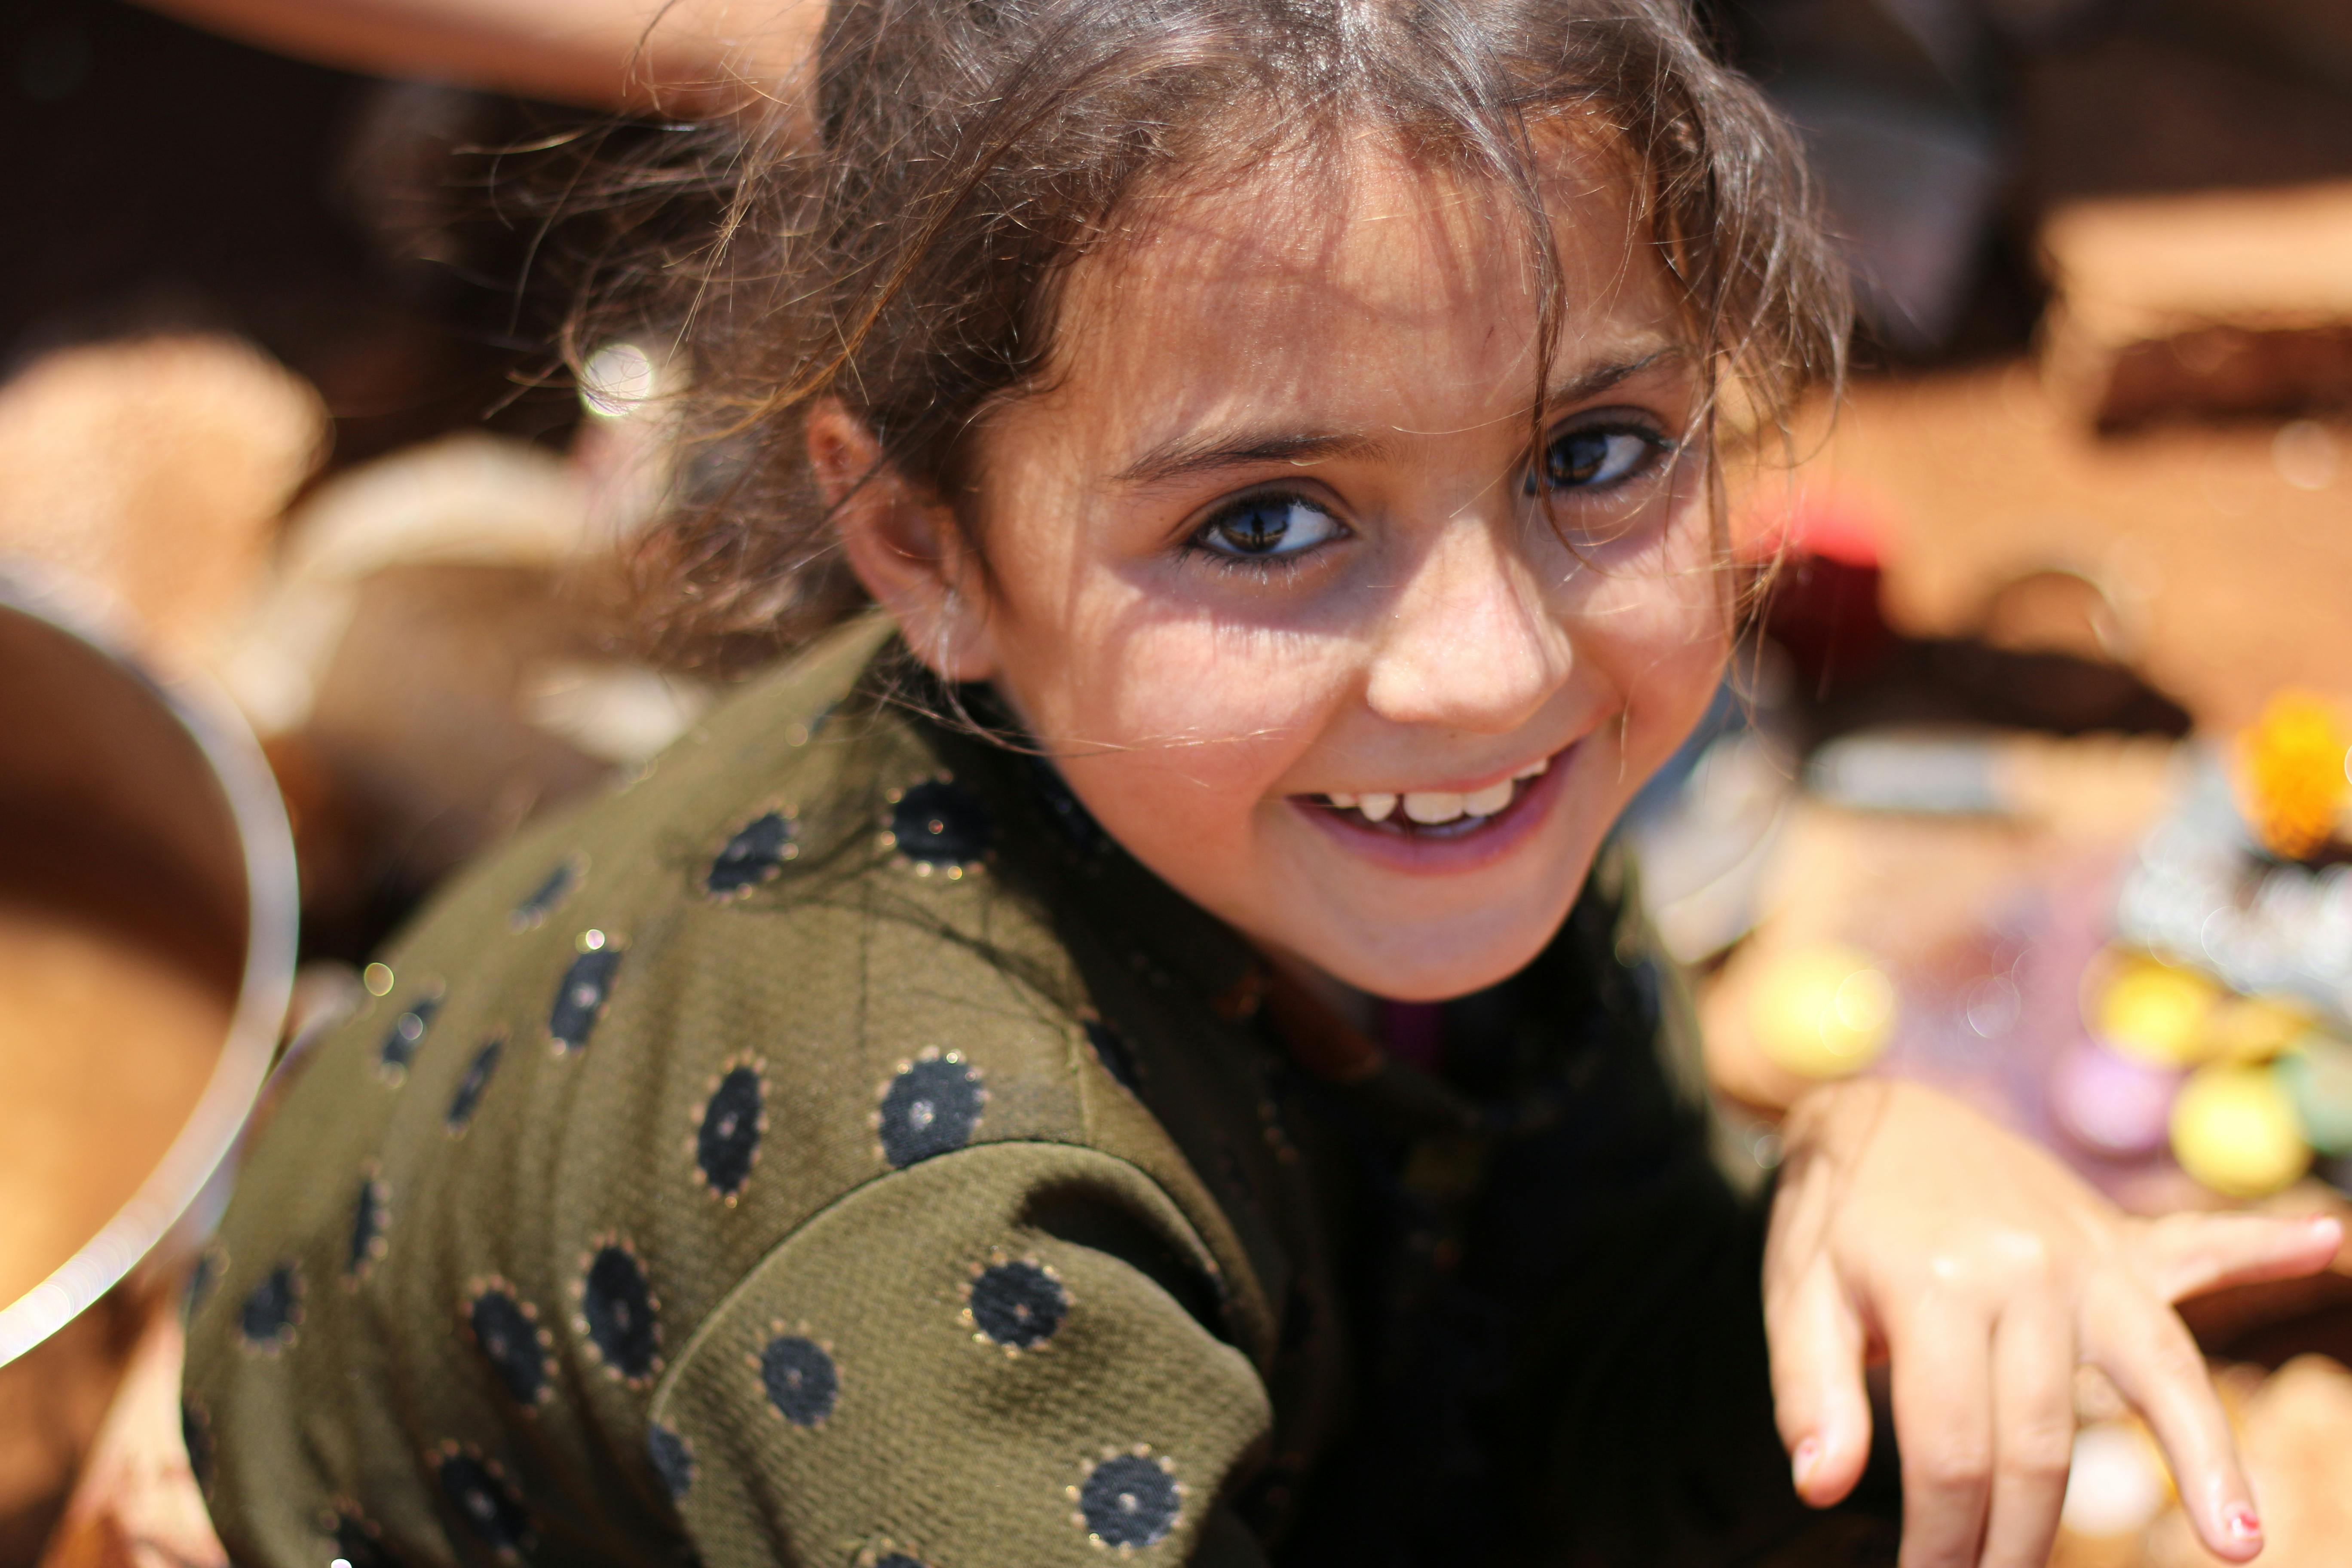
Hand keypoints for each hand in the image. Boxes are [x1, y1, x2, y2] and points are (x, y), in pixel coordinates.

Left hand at [1764, 1078, 2342, 1567]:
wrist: (1872, 1108)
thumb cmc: (1833, 1215)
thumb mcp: (1793, 1293)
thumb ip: (1810, 1390)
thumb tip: (1821, 1487)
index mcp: (1937, 1289)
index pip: (1952, 1449)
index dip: (1941, 1532)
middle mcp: (2025, 1271)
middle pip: (2041, 1440)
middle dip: (2020, 1537)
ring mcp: (2083, 1253)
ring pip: (2155, 1371)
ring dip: (2201, 1458)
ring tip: (2238, 1545)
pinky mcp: (2117, 1239)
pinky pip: (2199, 1245)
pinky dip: (2263, 1245)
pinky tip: (2324, 1243)